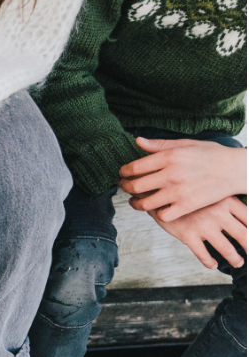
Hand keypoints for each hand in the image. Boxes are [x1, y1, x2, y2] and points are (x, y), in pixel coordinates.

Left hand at [120, 138, 246, 220]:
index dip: (123, 172)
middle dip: (125, 187)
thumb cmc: (211, 155)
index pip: (135, 167)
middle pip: (135, 186)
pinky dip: (157, 214)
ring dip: (136, 204)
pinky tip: (157, 209)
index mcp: (169, 156)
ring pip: (145, 204)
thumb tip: (137, 140)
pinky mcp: (186, 206)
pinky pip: (162, 215)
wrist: (235, 170)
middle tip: (124, 187)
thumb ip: (160, 144)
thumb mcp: (186, 144)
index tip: (122, 174)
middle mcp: (171, 174)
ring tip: (135, 201)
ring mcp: (178, 192)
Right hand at [148, 196, 246, 268]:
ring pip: (225, 248)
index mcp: (226, 200)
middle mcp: (217, 213)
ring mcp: (202, 226)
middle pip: (242, 235)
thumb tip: (242, 216)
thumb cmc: (186, 192)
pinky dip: (209, 262)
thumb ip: (226, 201)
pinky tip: (213, 264)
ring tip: (238, 262)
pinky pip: (202, 254)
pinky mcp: (187, 235)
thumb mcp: (209, 190)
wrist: (158, 193)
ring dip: (234, 258)